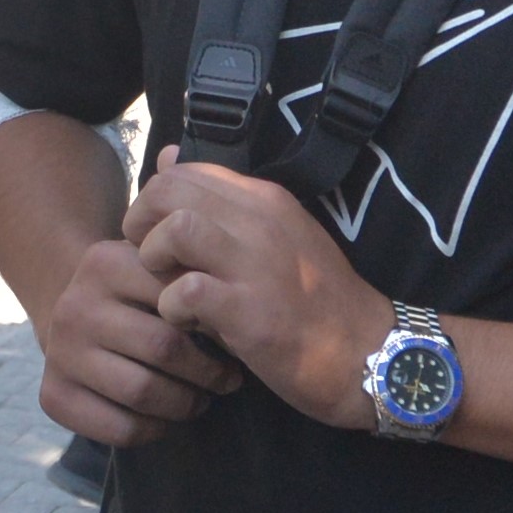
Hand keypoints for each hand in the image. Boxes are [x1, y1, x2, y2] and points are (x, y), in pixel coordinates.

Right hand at [28, 226, 229, 446]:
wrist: (75, 317)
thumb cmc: (137, 295)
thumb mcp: (158, 268)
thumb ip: (192, 276)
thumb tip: (239, 316)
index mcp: (105, 263)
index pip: (178, 299)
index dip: (217, 327)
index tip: (234, 338)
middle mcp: (75, 306)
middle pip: (163, 348)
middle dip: (208, 372)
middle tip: (228, 380)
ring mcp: (59, 354)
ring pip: (143, 392)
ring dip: (186, 403)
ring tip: (202, 399)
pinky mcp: (53, 396)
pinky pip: (120, 428)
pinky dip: (155, 429)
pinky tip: (165, 417)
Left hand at [130, 156, 392, 428]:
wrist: (369, 353)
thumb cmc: (316, 301)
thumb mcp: (274, 238)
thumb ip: (223, 204)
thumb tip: (168, 159)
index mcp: (266, 199)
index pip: (186, 171)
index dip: (155, 201)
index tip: (156, 235)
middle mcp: (262, 221)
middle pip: (170, 190)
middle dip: (142, 223)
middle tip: (151, 259)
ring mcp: (257, 264)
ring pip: (176, 229)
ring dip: (155, 259)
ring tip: (167, 285)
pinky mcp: (251, 311)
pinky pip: (185, 291)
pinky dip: (172, 307)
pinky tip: (188, 322)